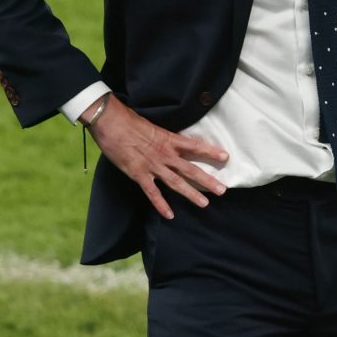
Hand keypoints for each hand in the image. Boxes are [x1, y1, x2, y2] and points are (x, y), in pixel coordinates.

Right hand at [88, 99, 230, 218]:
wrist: (111, 122)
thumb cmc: (129, 121)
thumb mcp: (152, 126)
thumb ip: (164, 137)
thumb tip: (173, 141)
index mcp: (169, 140)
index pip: (195, 146)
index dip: (210, 151)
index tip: (226, 156)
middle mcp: (165, 154)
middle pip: (190, 169)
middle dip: (207, 180)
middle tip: (222, 190)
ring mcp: (152, 166)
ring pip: (176, 183)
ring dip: (191, 194)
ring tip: (204, 204)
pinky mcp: (139, 174)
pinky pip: (152, 193)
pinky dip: (161, 204)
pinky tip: (169, 215)